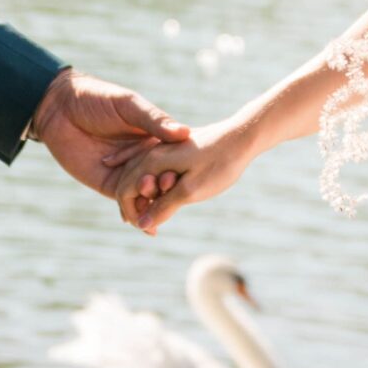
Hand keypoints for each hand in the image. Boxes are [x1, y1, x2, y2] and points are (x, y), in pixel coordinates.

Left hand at [28, 68, 190, 213]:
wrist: (60, 108)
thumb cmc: (98, 98)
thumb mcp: (129, 105)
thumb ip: (154, 120)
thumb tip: (184, 132)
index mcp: (154, 136)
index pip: (174, 157)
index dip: (178, 167)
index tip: (180, 174)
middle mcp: (144, 157)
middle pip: (161, 178)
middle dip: (164, 188)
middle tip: (164, 189)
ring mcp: (127, 172)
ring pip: (144, 193)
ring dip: (151, 203)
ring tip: (152, 207)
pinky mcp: (108, 184)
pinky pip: (124, 201)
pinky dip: (134, 212)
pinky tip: (142, 224)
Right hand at [115, 117, 257, 234]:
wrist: (242, 136)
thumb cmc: (219, 164)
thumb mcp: (191, 191)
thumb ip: (163, 206)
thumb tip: (141, 224)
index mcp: (152, 160)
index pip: (125, 191)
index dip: (132, 213)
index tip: (148, 230)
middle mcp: (152, 150)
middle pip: (127, 181)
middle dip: (132, 205)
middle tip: (148, 228)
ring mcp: (162, 147)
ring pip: (138, 173)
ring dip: (140, 195)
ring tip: (149, 215)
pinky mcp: (173, 148)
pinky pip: (151, 167)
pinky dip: (147, 182)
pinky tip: (152, 191)